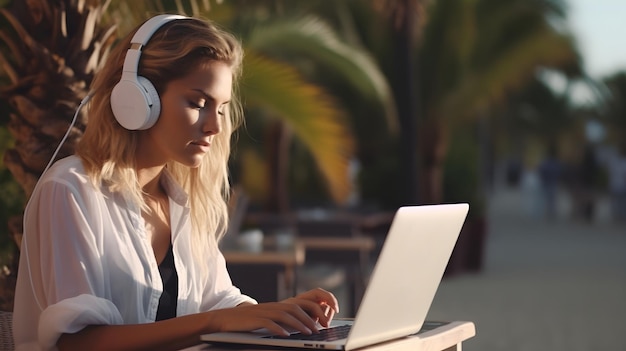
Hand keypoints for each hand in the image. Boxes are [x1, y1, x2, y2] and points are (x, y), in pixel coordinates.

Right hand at [207, 288, 338, 336]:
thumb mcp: (267, 318)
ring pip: (285, 316)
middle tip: (319, 329)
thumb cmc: (248, 321)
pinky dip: (278, 329)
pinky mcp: (254, 320)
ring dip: (298, 324)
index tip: (322, 322)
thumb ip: (281, 320)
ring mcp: (263, 312)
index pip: (300, 305)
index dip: (313, 311)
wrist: (225, 318)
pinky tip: (285, 336)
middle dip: (309, 319)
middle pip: (295, 309)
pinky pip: (268, 324)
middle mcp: (272, 307)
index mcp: (277, 306)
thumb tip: (297, 329)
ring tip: (308, 333)